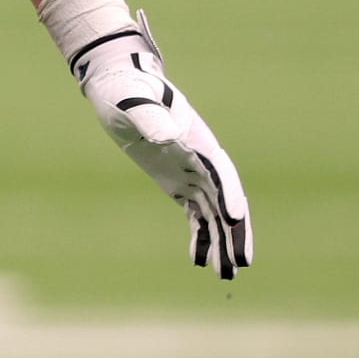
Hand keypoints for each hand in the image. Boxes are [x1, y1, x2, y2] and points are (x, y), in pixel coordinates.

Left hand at [73, 14, 252, 278]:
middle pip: (224, 198)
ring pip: (212, 211)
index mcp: (195, 138)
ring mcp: (190, 171)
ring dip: (221, 241)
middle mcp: (200, 158)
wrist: (116, 84)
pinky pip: (195, 212)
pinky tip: (199, 260)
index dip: (229, 193)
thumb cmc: (124, 87)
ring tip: (225, 273)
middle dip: (235, 230)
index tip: (235, 218)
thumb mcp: (133, 99)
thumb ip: (150, 117)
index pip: (219, 170)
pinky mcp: (176, 181)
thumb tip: (168, 138)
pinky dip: (200, 235)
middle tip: (242, 263)